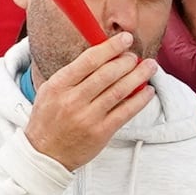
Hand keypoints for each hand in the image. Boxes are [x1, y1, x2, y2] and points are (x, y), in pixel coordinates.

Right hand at [23, 28, 155, 171]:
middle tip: (136, 56)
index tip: (125, 39)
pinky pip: (125, 112)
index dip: (111, 47)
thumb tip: (103, 53)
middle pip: (107, 73)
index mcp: (59, 85)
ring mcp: (88, 117)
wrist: (45, 155)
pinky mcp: (101, 133)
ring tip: (150, 67)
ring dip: (139, 76)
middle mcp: (72, 100)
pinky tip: (148, 90)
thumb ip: (73, 73)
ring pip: (120, 91)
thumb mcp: (50, 91)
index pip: (89, 59)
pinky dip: (140, 99)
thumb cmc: (49, 119)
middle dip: (127, 61)